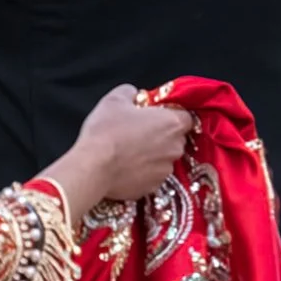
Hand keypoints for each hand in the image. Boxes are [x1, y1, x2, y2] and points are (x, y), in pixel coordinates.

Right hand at [77, 85, 193, 201]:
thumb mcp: (114, 99)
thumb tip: (134, 95)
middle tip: (139, 132)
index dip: (170, 115)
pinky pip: (151, 176)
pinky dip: (142, 172)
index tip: (154, 115)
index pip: (186, 117)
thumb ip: (130, 92)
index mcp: (172, 123)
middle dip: (162, 136)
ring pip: (164, 159)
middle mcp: (175, 148)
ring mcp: (165, 171)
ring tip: (128, 153)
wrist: (93, 167)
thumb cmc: (107, 130)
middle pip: (176, 139)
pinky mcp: (152, 187)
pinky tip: (124, 168)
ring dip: (152, 155)